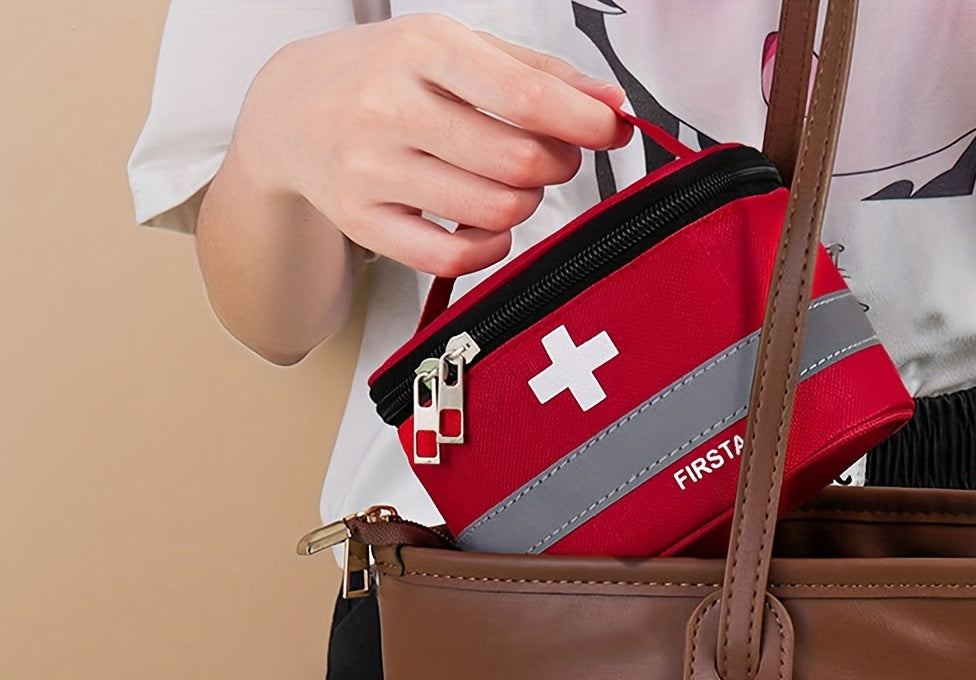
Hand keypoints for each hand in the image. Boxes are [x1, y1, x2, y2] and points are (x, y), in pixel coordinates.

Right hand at [230, 13, 631, 276]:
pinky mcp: (364, 222)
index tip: (610, 130)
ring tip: (513, 185)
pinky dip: (489, 247)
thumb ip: (535, 73)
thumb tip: (609, 105)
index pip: (526, 97)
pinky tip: (487, 225)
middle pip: (517, 161)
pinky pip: (450, 257)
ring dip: (525, 204)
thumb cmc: (380, 77)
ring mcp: (372, 171)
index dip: (584, 122)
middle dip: (557, 164)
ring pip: (492, 210)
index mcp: (423, 50)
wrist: (290, 113)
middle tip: (554, 156)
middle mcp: (391, 109)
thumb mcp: (453, 49)